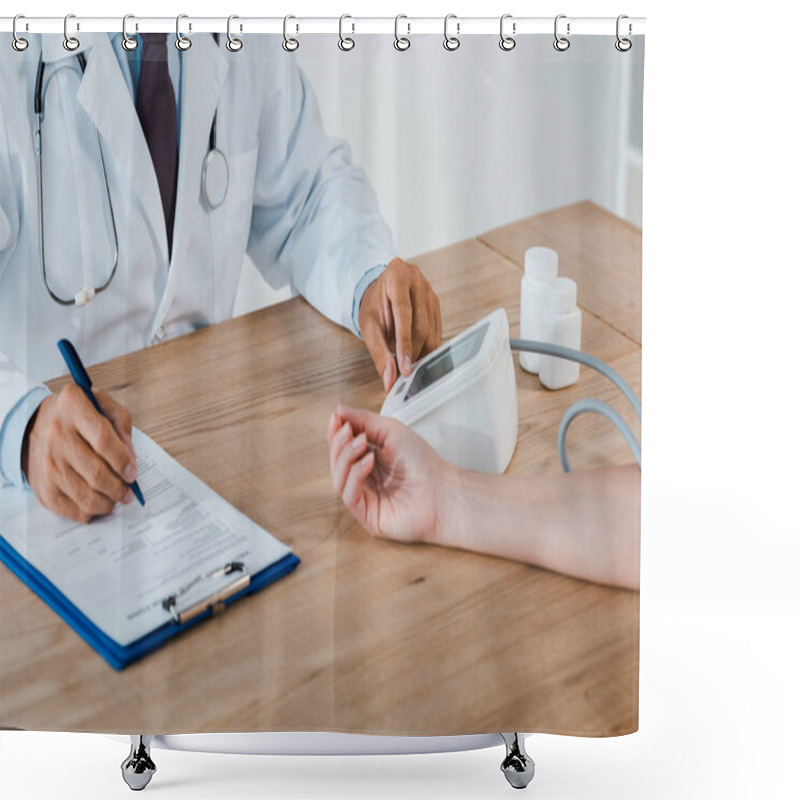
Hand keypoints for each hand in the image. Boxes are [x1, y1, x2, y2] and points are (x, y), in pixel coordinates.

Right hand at [21, 384, 137, 522]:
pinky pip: (72, 510)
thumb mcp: (102, 405)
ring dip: (108, 502)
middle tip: (128, 491)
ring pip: (86, 496)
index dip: (123, 461)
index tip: (133, 473)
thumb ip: (122, 426)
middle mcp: (56, 436)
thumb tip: (131, 461)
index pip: (103, 440)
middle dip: (120, 488)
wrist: (35, 426)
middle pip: (96, 473)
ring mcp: (47, 464)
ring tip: (115, 497)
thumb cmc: (76, 416)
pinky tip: (98, 502)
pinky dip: (91, 512)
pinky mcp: (43, 487)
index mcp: (73, 407)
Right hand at [328, 404, 450, 543]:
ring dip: (345, 457)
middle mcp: (364, 479)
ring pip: (338, 478)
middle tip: (347, 430)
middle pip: (336, 462)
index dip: (335, 432)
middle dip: (338, 443)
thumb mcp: (392, 432)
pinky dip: (354, 475)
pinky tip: (368, 461)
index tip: (336, 417)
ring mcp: (364, 497)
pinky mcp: (366, 515)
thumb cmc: (424, 465)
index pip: (342, 446)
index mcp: (369, 459)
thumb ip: (365, 420)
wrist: (443, 491)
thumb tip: (340, 411)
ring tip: (361, 443)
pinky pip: (348, 495)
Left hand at [358, 258, 441, 390]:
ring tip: (408, 365)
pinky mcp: (436, 304)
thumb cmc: (373, 306)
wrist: (381, 293)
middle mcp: (416, 279)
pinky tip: (417, 355)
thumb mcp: (369, 326)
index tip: (404, 367)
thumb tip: (390, 378)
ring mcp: (429, 291)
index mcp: (397, 275)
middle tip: (404, 373)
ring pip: (431, 330)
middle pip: (421, 324)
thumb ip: (379, 352)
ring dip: (421, 352)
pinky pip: (436, 331)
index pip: (404, 313)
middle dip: (413, 352)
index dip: (405, 343)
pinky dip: (427, 347)